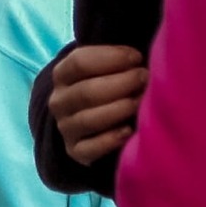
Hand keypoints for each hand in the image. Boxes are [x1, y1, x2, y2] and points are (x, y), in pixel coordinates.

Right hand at [49, 44, 148, 165]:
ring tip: (143, 101)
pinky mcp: (75, 151)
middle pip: (87, 91)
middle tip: (146, 78)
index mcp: (62, 74)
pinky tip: (129, 131)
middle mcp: (59, 101)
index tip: (137, 57)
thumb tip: (139, 55)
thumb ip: (115, 57)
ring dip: (120, 108)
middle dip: (122, 83)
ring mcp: (66, 127)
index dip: (112, 58)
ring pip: (89, 119)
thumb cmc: (107, 83)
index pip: (80, 62)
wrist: (91, 116)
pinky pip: (90, 149)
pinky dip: (111, 140)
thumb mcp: (104, 66)